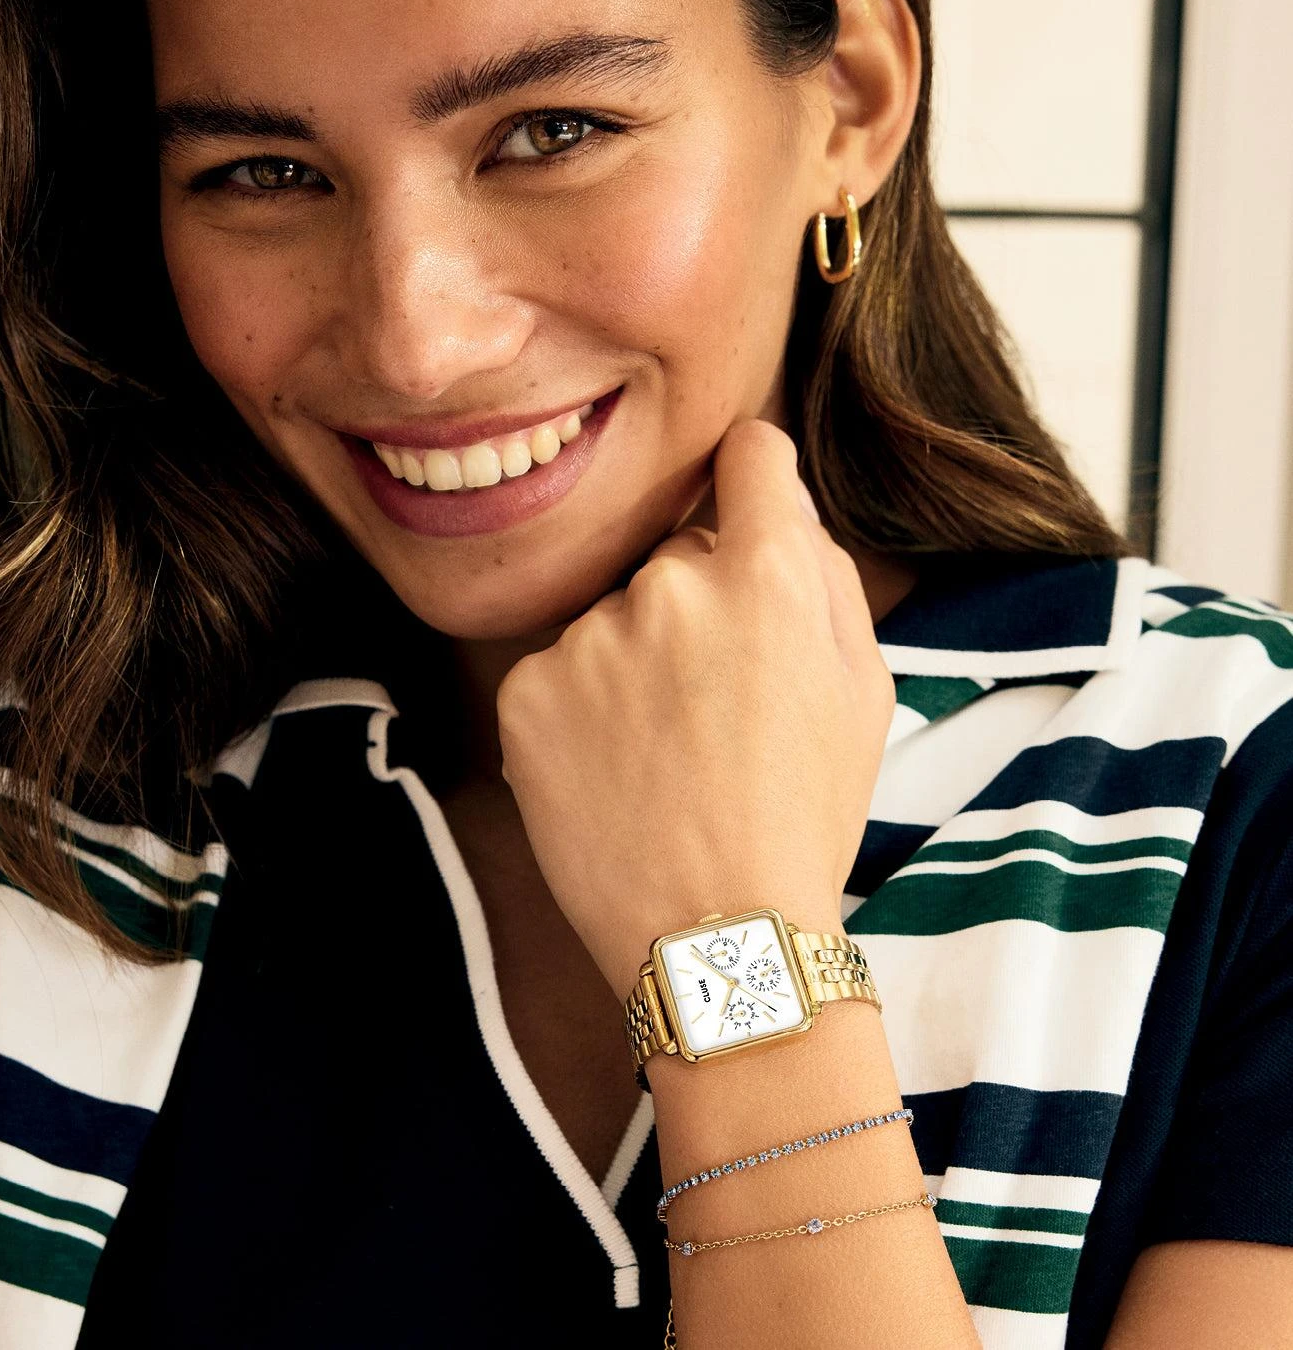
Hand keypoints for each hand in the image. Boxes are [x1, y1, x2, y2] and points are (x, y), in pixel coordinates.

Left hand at [495, 419, 895, 996]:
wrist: (716, 935)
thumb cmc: (804, 814)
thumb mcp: (864, 691)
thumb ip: (825, 577)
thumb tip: (780, 505)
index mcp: (767, 574)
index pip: (749, 454)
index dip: (752, 477)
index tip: (743, 502)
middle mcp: (670, 584)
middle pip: (676, 553)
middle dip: (696, 602)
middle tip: (712, 701)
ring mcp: (589, 637)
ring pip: (614, 619)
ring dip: (631, 661)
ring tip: (660, 755)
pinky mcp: (525, 690)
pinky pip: (558, 672)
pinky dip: (578, 711)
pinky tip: (610, 773)